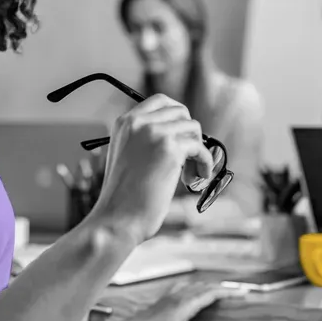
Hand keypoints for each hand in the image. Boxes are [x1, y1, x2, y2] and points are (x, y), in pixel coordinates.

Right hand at [87, 95, 214, 245]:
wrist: (116, 219)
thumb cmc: (123, 197)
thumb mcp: (129, 156)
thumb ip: (147, 140)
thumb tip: (183, 135)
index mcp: (126, 122)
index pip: (160, 101)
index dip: (178, 116)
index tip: (183, 135)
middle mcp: (139, 122)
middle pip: (181, 112)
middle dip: (189, 134)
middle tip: (187, 160)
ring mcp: (155, 133)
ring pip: (193, 128)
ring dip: (197, 151)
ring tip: (189, 176)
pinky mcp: (171, 149)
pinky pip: (200, 148)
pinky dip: (205, 163)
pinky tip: (197, 179)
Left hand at [103, 282, 237, 320]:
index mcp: (183, 306)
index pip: (210, 294)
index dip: (226, 293)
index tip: (240, 293)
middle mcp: (177, 297)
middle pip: (204, 286)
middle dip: (221, 288)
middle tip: (235, 293)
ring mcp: (169, 297)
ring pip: (194, 286)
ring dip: (209, 287)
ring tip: (220, 292)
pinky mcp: (164, 300)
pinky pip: (184, 288)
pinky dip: (195, 288)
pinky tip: (195, 292)